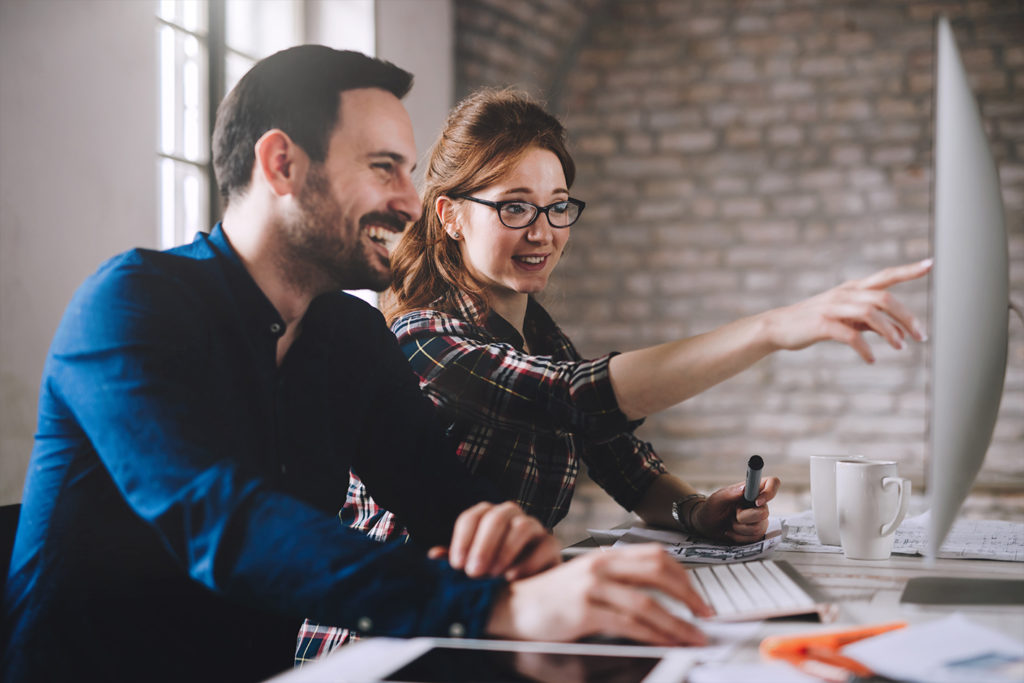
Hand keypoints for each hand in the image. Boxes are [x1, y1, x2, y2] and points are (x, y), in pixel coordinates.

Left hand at [427, 501, 560, 580]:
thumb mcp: (472, 566)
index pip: (472, 517)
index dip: (462, 539)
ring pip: (521, 526)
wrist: (528, 585)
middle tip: (474, 572)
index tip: (457, 564)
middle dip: (482, 545)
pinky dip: (528, 562)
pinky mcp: (551, 544)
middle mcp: (510, 516)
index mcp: (486, 517)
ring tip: (494, 574)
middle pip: (496, 517)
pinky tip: (514, 578)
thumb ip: (456, 560)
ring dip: (505, 550)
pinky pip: (544, 545)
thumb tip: (433, 555)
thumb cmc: (494, 571)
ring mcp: (533, 527)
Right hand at [485, 544, 712, 645]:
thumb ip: (618, 584)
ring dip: (678, 623)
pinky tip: (666, 643)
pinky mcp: (584, 610)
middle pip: (659, 572)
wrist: (512, 606)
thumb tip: (661, 603)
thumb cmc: (551, 598)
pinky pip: (629, 624)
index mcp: (604, 557)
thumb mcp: (587, 580)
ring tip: (694, 637)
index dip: (684, 576)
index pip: (656, 556)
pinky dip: (654, 635)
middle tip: (706, 614)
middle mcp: (600, 566)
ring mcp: (592, 587)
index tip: (699, 596)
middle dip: (690, 595)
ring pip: (649, 603)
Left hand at [693, 476, 780, 542]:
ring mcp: (759, 519)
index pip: (772, 483)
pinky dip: (739, 537)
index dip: (769, 492)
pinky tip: (731, 531)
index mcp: (752, 490)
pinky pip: (753, 538)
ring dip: (739, 528)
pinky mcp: (756, 533)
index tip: (756, 502)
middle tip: (733, 514)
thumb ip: (730, 493)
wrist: (707, 526)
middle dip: (744, 517)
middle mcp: (759, 503)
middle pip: (765, 512)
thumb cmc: (712, 508)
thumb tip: (745, 488)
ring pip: (758, 528)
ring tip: (730, 522)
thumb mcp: (716, 499)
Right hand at [764, 258, 931, 362]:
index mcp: (852, 289)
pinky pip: (850, 336)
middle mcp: (845, 293)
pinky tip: (871, 359)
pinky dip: (865, 349)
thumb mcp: (845, 319)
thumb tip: (900, 331)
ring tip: (900, 348)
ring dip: (890, 332)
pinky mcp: (822, 324)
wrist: (777, 327)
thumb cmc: (813, 322)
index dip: (907, 270)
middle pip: (885, 298)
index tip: (930, 264)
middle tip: (921, 337)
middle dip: (907, 317)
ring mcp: (833, 307)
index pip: (885, 276)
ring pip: (871, 314)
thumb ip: (872, 322)